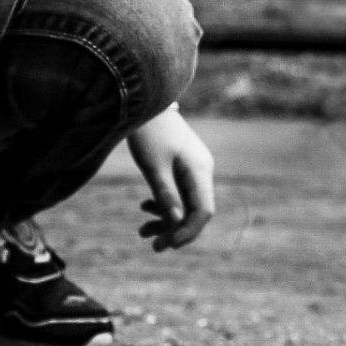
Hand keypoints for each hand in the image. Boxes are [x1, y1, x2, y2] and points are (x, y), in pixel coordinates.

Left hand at [125, 106, 216, 250]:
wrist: (142, 99)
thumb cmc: (147, 131)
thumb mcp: (152, 166)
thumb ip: (164, 194)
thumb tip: (174, 222)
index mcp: (199, 170)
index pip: (203, 211)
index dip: (188, 231)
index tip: (169, 245)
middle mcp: (201, 170)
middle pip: (195, 210)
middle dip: (175, 229)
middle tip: (154, 246)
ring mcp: (192, 168)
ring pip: (185, 203)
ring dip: (166, 220)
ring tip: (142, 232)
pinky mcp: (180, 165)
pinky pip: (178, 193)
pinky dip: (163, 203)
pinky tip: (145, 207)